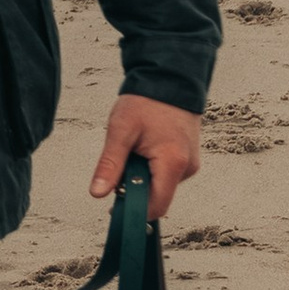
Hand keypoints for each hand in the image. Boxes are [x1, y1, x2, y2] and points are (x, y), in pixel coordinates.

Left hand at [90, 94, 201, 218]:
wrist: (170, 79)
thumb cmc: (146, 101)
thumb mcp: (120, 132)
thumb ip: (110, 165)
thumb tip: (98, 193)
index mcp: (173, 163)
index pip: (156, 206)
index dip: (134, 210)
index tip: (115, 206)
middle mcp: (187, 167)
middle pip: (157, 197)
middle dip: (135, 189)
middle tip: (122, 164)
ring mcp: (190, 164)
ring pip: (160, 186)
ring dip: (142, 177)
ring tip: (135, 149)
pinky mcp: (188, 159)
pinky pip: (166, 175)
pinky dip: (151, 169)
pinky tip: (145, 148)